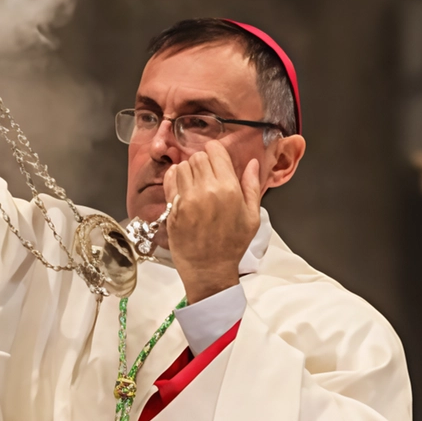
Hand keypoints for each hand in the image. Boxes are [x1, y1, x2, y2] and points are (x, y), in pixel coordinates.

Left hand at [162, 141, 260, 303]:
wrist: (209, 269)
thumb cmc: (232, 245)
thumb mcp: (252, 216)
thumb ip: (251, 186)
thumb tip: (252, 163)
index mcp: (228, 189)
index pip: (215, 151)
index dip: (215, 152)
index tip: (217, 159)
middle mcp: (206, 190)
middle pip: (198, 157)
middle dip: (203, 162)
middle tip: (207, 175)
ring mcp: (186, 199)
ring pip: (182, 167)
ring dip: (188, 171)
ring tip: (195, 184)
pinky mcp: (172, 208)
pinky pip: (169, 181)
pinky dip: (174, 179)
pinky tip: (182, 188)